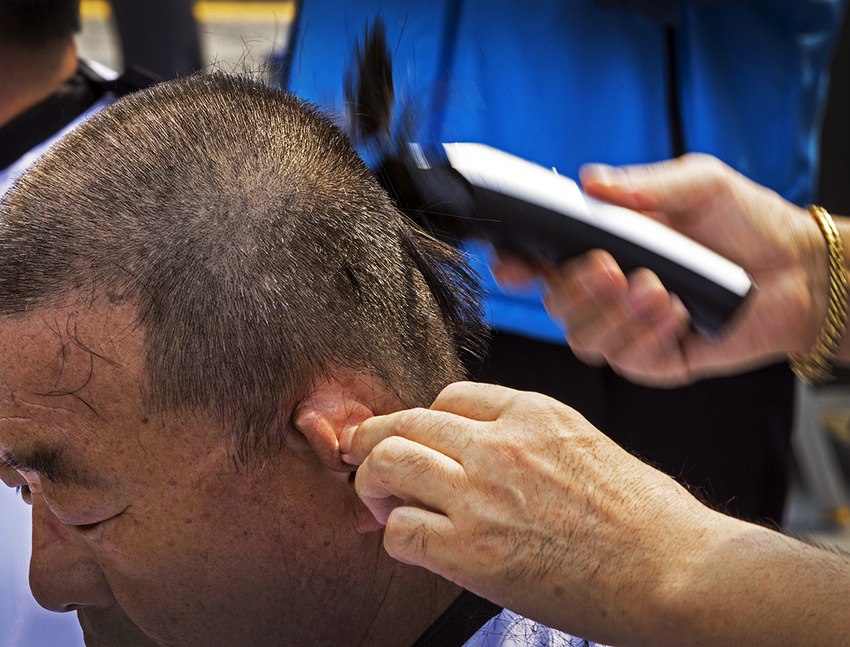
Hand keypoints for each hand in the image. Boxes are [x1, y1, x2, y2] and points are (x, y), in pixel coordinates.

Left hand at [343, 381, 714, 644]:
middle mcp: (500, 444)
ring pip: (387, 463)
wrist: (678, 571)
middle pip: (404, 422)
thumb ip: (531, 440)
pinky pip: (400, 532)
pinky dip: (394, 536)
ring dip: (371, 482)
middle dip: (374, 440)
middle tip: (365, 459)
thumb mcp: (589, 445)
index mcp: (533, 411)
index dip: (422, 422)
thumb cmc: (650, 519)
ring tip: (380, 500)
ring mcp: (483, 495)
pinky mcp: (473, 552)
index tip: (417, 443)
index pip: (448, 398)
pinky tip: (409, 542)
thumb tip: (485, 453)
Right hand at [542, 154, 825, 385]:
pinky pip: (628, 360)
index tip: (514, 265)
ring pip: (584, 339)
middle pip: (555, 306)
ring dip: (616, 316)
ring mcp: (628, 329)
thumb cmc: (745, 221)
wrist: (798, 268)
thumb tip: (589, 181)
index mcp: (600, 248)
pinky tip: (678, 314)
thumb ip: (642, 184)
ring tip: (658, 288)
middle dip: (574, 291)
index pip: (539, 262)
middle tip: (610, 268)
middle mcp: (606, 292)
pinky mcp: (656, 361)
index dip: (515, 265)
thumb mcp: (697, 185)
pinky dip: (649, 336)